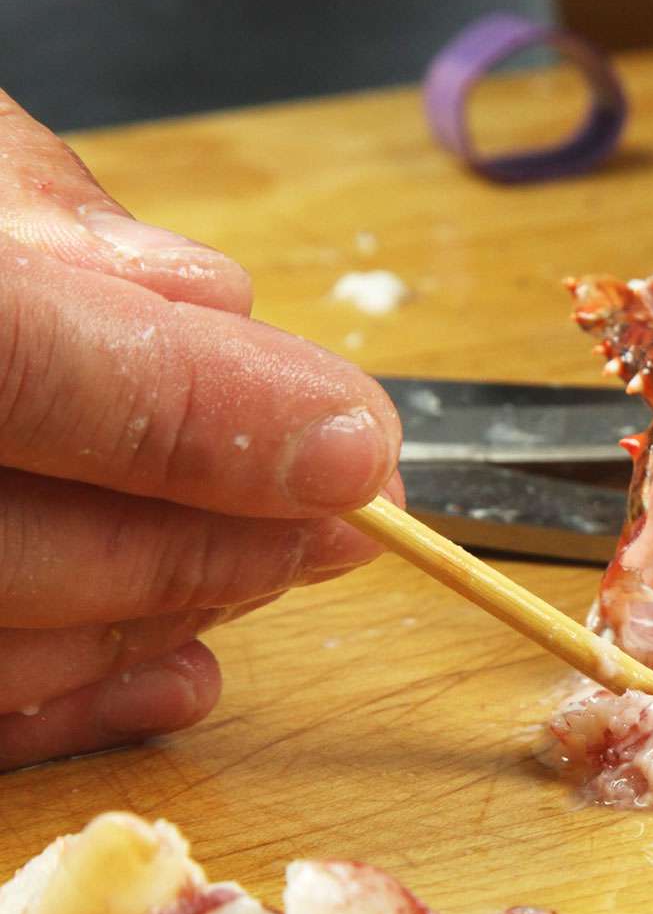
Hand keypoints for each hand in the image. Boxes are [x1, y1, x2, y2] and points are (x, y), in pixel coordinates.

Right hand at [0, 90, 401, 767]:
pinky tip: (183, 664)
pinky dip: (81, 700)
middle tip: (351, 511)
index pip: (24, 370)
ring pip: (5, 648)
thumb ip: (40, 213)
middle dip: (219, 537)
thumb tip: (210, 299)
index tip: (357, 443)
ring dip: (170, 611)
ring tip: (276, 558)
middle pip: (29, 546)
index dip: (208, 417)